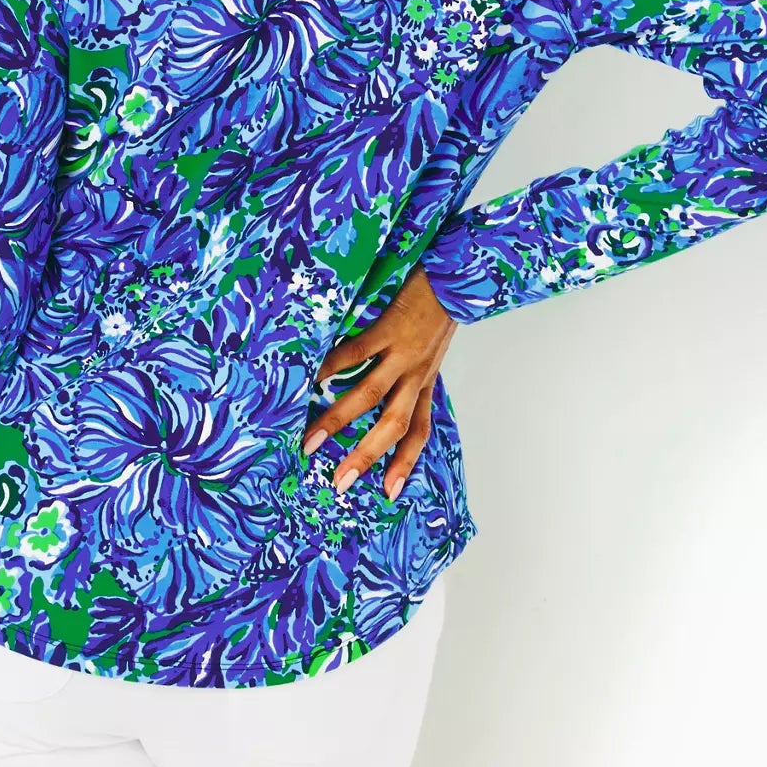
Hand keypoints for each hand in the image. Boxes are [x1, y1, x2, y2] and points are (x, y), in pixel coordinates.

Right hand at [301, 262, 458, 501]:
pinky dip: (333, 365)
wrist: (455, 273)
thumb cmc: (436, 309)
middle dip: (366, 456)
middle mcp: (416, 375)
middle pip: (393, 425)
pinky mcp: (390, 328)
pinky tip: (311, 378)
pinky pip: (357, 352)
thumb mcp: (429, 348)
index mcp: (425, 382)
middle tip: (339, 482)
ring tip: (312, 439)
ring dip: (339, 419)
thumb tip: (376, 387)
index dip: (405, 462)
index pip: (418, 431)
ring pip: (370, 395)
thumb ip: (407, 370)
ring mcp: (403, 353)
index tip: (389, 493)